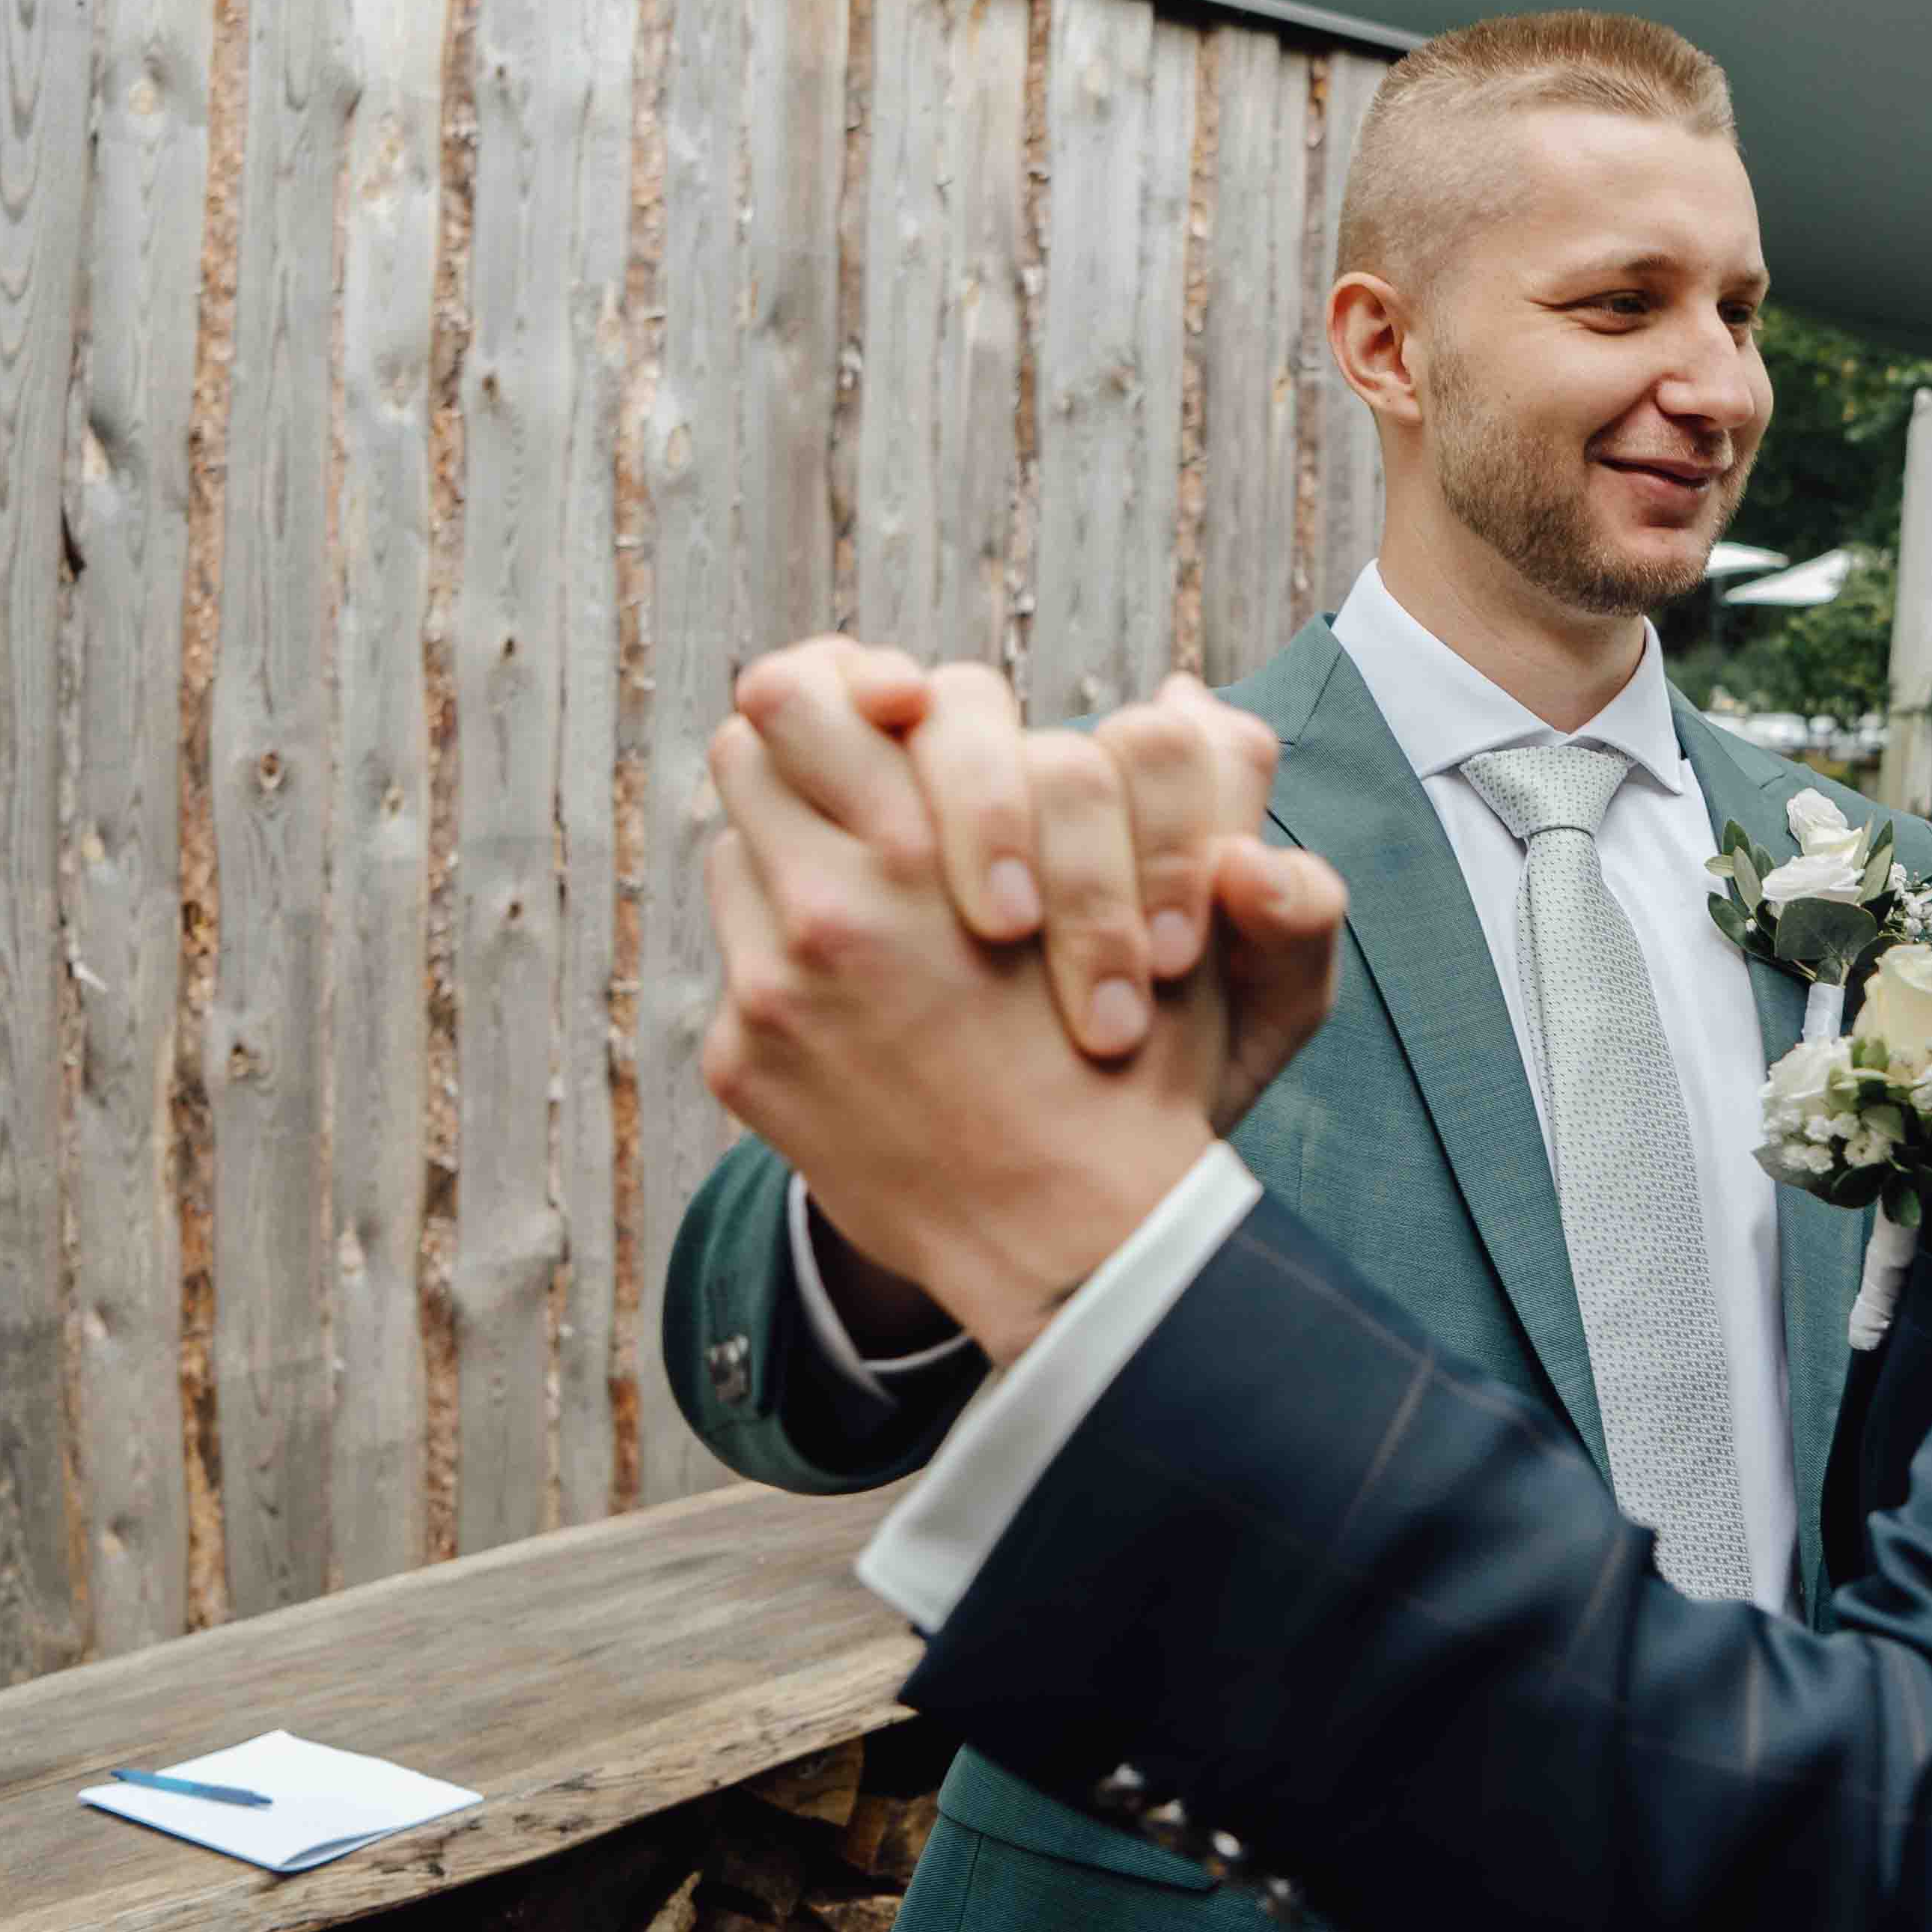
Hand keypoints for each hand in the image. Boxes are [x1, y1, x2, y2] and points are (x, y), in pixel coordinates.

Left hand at [738, 642, 1333, 1138]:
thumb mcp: (1187, 915)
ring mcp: (773, 988)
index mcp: (928, 846)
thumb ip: (1193, 787)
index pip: (800, 695)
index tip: (895, 711)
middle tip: (866, 774)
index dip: (842, 686)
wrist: (1073, 1245)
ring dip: (800, 851)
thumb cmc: (1141, 1072)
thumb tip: (1176, 692)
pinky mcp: (747, 1060)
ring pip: (739, 848)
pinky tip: (871, 1002)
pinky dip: (793, 962)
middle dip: (806, 751)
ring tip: (878, 889)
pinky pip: (739, 960)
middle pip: (747, 748)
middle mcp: (830, 906)